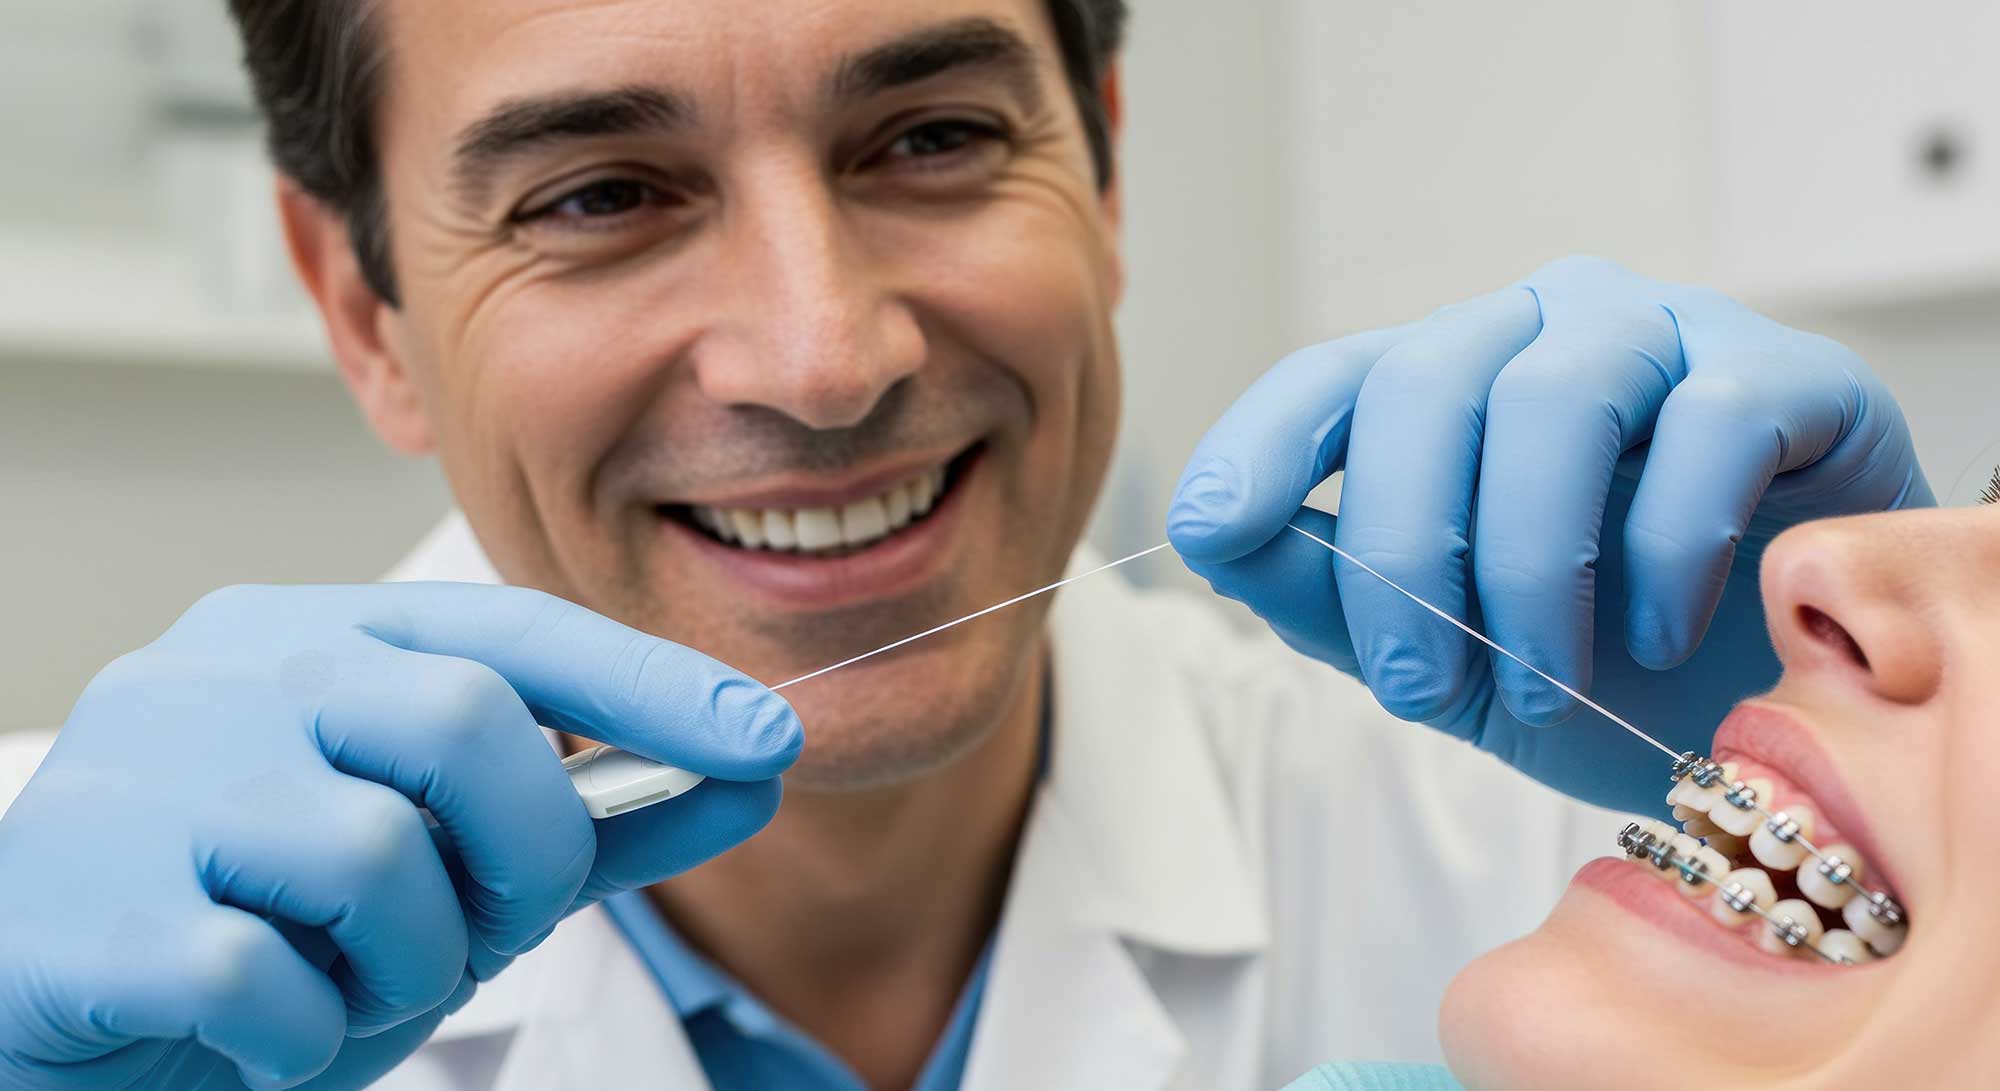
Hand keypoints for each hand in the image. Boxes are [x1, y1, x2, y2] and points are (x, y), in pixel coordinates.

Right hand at [0, 582, 799, 1088]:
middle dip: (530, 848)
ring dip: (412, 960)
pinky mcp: (78, 903)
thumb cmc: (259, 933)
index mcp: (307, 639)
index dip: (655, 683)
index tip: (772, 739)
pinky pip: (266, 977)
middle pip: (466, 722)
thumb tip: (749, 778)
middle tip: (492, 921)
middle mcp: (222, 674)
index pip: (512, 630)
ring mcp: (141, 777)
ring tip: (350, 984)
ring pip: (377, 853)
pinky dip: (304, 1034)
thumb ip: (584, 821)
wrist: (47, 1027)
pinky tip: (263, 1034)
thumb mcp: (440, 873)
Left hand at [1167, 257, 1930, 812]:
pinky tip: (1658, 635)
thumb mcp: (1447, 656)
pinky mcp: (1795, 376)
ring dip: (1528, 566)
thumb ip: (1332, 596)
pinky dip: (1668, 545)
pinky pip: (1711, 421)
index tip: (1207, 526)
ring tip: (1543, 689)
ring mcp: (1671, 338)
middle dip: (1401, 551)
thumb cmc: (1604, 670)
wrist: (1784, 711)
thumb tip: (1211, 540)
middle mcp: (1545, 334)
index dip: (1258, 442)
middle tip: (1414, 687)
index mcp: (1449, 388)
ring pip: (1553, 397)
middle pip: (1426, 383)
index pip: (1330, 379)